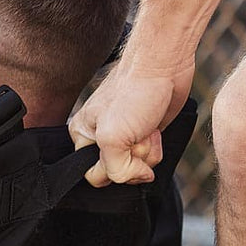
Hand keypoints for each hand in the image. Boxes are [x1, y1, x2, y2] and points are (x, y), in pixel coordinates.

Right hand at [70, 56, 193, 186]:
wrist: (163, 67)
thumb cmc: (134, 93)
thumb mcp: (112, 137)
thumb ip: (114, 169)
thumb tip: (140, 177)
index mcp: (82, 135)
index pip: (94, 175)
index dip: (113, 170)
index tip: (121, 148)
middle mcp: (100, 138)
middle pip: (117, 173)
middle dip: (133, 159)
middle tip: (135, 132)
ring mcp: (124, 136)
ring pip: (136, 167)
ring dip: (147, 151)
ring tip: (146, 127)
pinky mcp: (144, 134)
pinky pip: (150, 158)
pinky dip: (156, 146)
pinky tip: (155, 128)